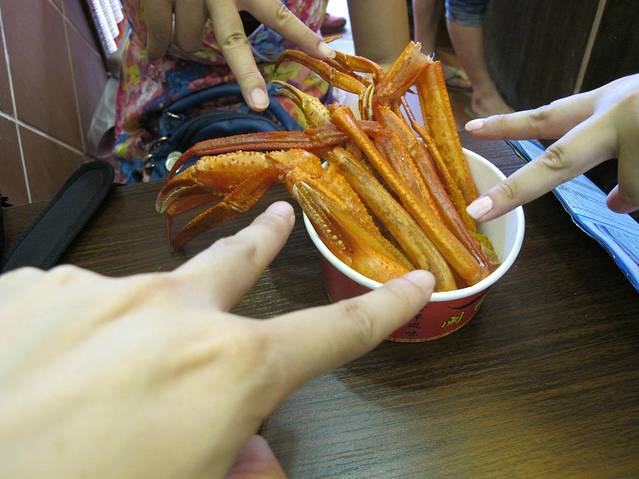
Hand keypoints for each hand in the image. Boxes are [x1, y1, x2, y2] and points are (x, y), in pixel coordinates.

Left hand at [0, 202, 433, 477]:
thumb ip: (234, 466)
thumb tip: (256, 453)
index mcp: (225, 366)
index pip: (331, 333)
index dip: (382, 311)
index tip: (414, 281)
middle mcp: (169, 308)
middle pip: (236, 261)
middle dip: (263, 242)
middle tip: (279, 218)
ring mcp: (96, 289)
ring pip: (141, 303)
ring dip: (143, 330)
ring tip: (107, 380)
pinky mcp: (32, 289)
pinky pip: (75, 307)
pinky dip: (77, 336)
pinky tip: (48, 373)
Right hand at [142, 0, 334, 109]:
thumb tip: (269, 5)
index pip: (278, 13)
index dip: (302, 36)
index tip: (328, 55)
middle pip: (233, 41)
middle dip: (247, 76)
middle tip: (260, 104)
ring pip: (191, 39)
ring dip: (186, 39)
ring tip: (179, 27)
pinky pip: (161, 34)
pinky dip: (157, 47)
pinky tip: (155, 54)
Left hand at [464, 74, 638, 220]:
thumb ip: (620, 149)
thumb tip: (615, 203)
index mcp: (605, 104)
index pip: (546, 117)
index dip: (506, 126)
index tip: (471, 130)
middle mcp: (614, 113)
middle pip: (556, 161)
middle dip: (514, 190)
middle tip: (476, 211)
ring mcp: (637, 130)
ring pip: (631, 184)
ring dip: (638, 187)